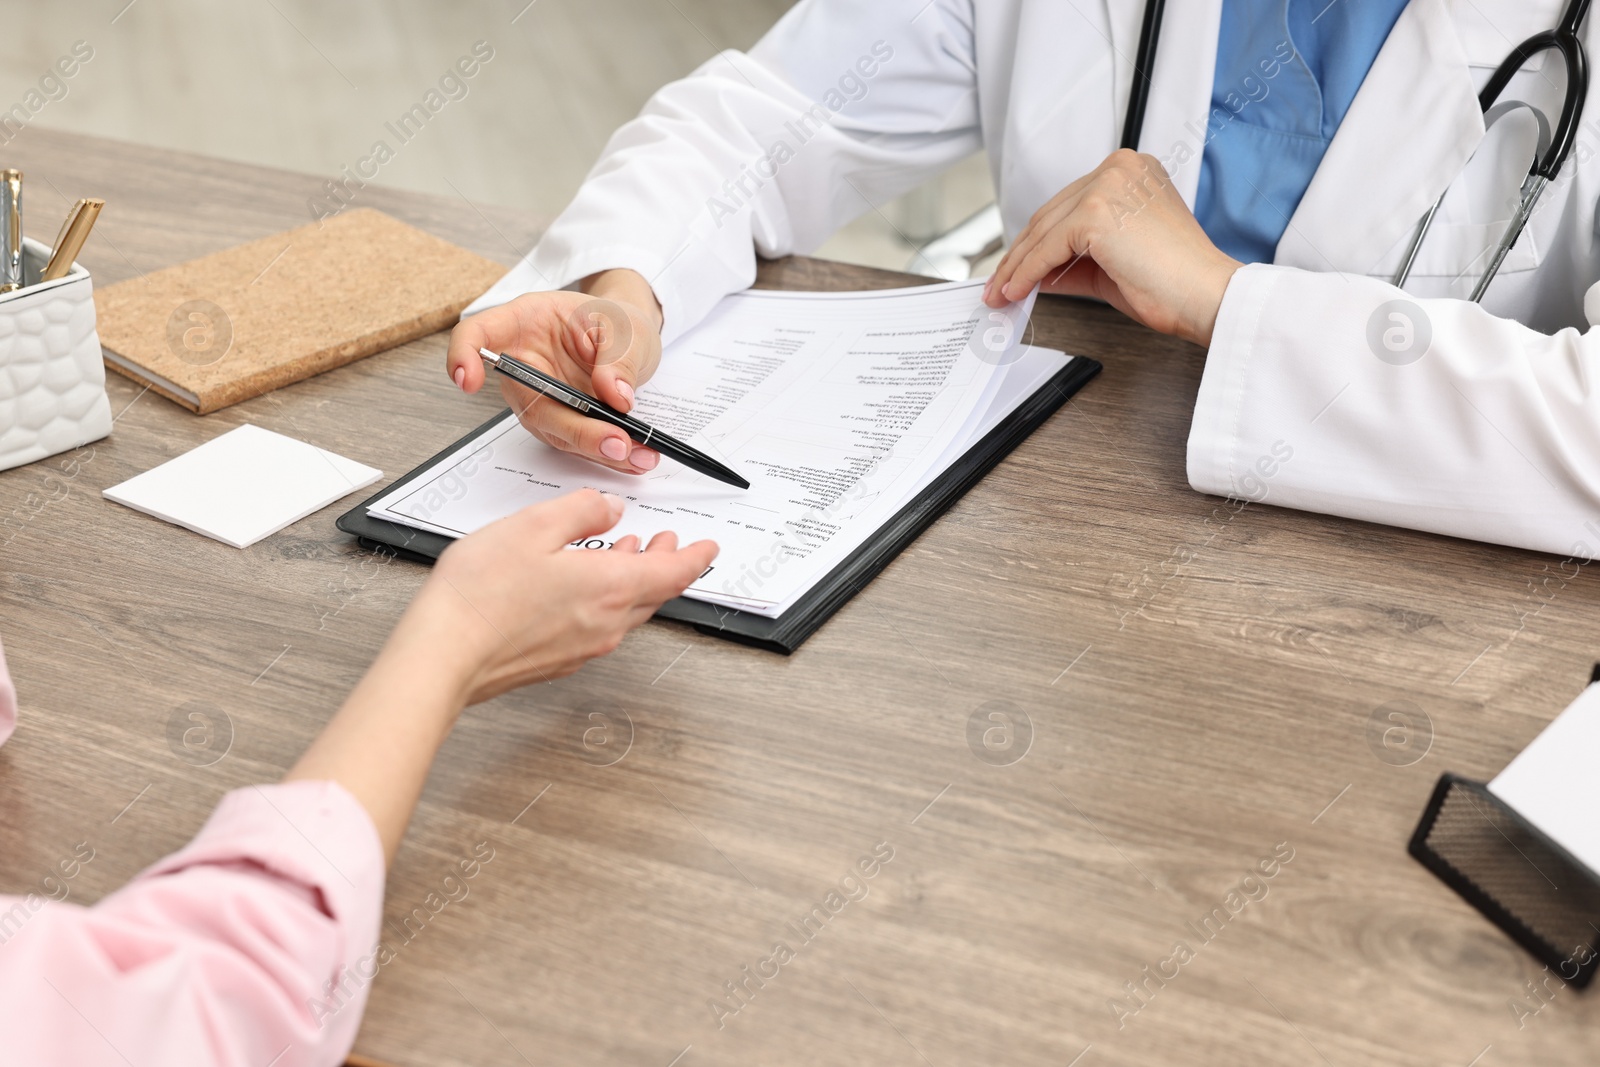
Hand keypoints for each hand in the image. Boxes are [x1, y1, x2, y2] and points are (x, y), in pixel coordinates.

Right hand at [289, 489, 714, 862]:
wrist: (444, 657)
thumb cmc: (481, 595)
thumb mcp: (533, 526)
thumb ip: (581, 511)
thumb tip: (609, 508)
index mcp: (610, 587)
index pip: (675, 573)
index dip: (696, 557)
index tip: (708, 546)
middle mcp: (607, 623)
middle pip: (655, 592)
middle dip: (667, 563)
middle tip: (668, 543)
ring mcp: (584, 647)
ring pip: (628, 609)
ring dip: (635, 579)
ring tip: (626, 553)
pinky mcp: (559, 660)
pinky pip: (601, 625)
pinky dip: (608, 599)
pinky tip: (585, 584)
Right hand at [446, 269, 665, 473]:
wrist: (628, 337)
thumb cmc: (615, 321)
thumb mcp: (624, 325)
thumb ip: (619, 356)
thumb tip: (616, 397)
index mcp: (523, 322)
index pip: (477, 335)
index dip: (464, 357)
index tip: (469, 382)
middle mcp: (523, 365)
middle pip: (531, 402)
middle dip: (574, 429)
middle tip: (615, 441)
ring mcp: (538, 398)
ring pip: (556, 431)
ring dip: (598, 448)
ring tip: (640, 455)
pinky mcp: (560, 421)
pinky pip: (578, 443)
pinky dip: (609, 453)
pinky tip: (637, 458)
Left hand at [983, 149, 1242, 346]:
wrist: (1204, 296)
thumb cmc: (1173, 283)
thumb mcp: (1110, 263)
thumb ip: (1071, 260)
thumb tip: (1033, 272)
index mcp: (1131, 171)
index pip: (1069, 204)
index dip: (1038, 239)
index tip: (1016, 265)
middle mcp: (1119, 168)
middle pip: (1051, 213)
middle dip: (1020, 254)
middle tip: (999, 283)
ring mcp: (1107, 186)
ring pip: (1044, 230)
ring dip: (1016, 266)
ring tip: (1000, 294)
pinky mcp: (1095, 212)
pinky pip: (1046, 248)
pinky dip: (1026, 273)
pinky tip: (1015, 292)